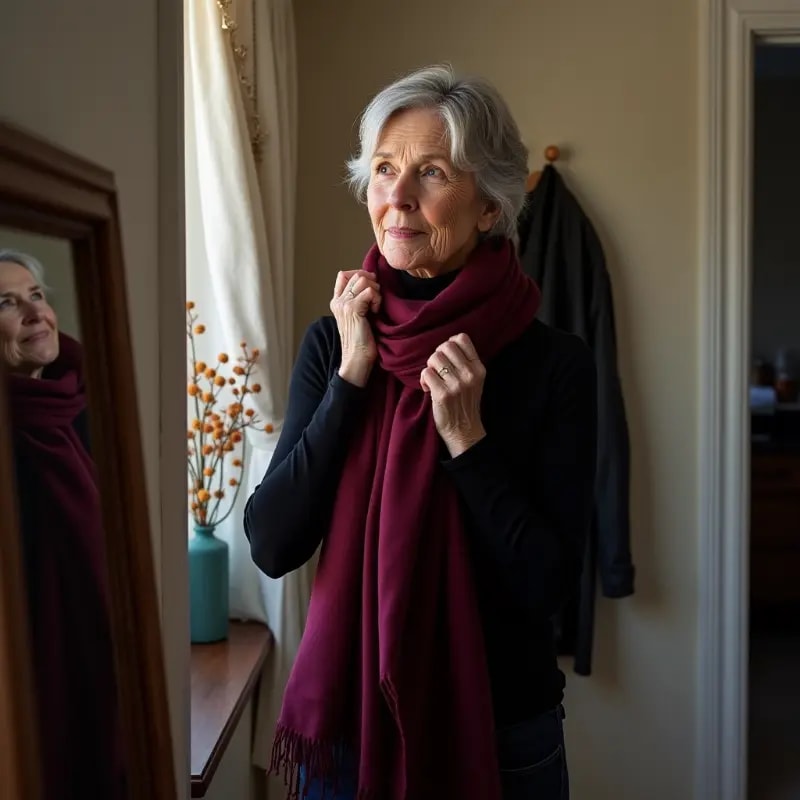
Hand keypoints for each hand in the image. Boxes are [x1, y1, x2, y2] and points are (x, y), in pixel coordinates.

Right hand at [330, 269, 381, 386]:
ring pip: (363, 280)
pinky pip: (369, 291)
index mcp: (337, 301)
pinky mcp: (352, 309)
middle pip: (357, 275)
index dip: (361, 276)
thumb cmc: (362, 339)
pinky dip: (377, 299)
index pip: (344, 274)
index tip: (371, 290)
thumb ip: (360, 299)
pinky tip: (376, 311)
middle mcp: (338, 301)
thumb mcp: (360, 315)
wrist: (357, 358)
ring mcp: (343, 304)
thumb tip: (372, 281)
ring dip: (375, 291)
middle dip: (372, 283)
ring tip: (376, 306)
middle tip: (376, 301)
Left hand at [420, 333, 486, 457]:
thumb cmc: (465, 403)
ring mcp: (456, 384)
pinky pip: (426, 373)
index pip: (462, 338)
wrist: (464, 431)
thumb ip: (465, 362)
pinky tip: (428, 389)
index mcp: (478, 368)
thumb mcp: (474, 380)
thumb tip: (445, 345)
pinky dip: (423, 379)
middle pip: (445, 346)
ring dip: (429, 368)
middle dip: (436, 356)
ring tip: (433, 380)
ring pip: (434, 358)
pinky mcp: (443, 394)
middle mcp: (469, 374)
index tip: (446, 357)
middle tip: (437, 370)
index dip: (449, 343)